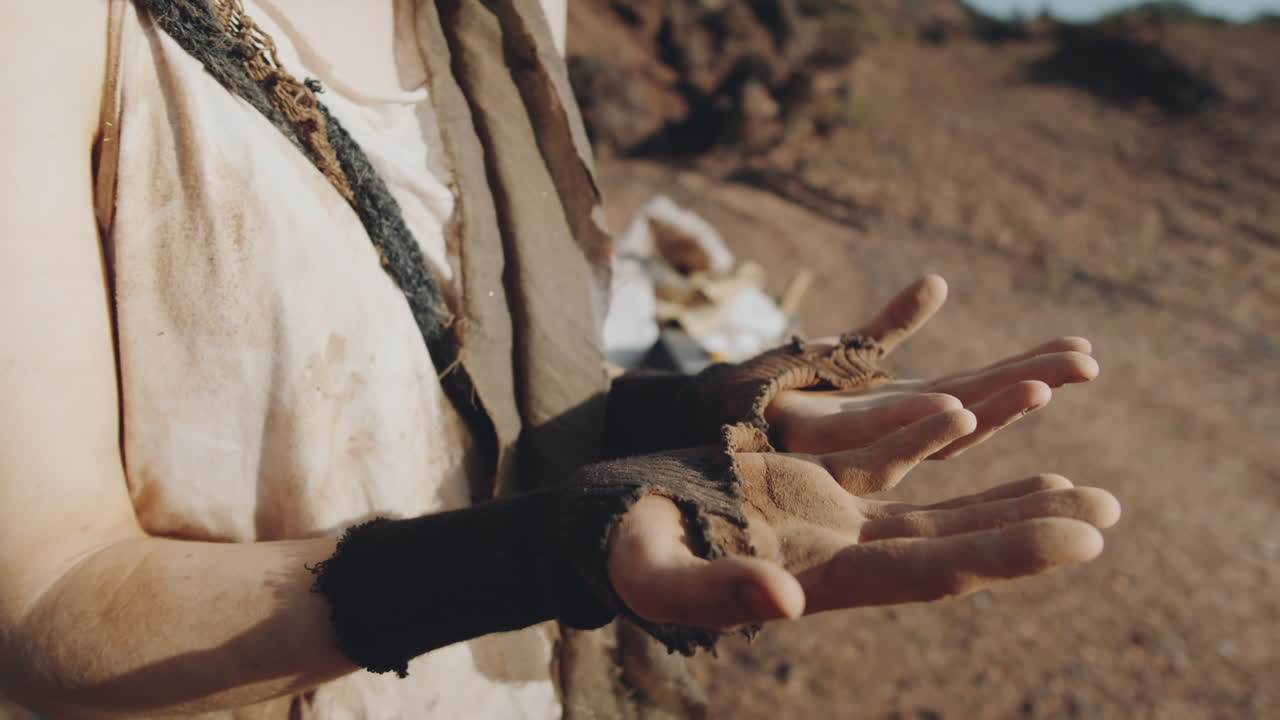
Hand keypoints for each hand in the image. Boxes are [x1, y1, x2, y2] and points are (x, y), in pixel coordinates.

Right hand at [609, 441, 1118, 630]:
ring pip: (937, 505)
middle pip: (952, 544)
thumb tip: (782, 603)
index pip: (927, 569)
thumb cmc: (620, 549)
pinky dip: (944, 437)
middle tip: (1109, 517)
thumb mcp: (650, 571)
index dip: (1005, 551)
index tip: (1083, 535)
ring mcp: (833, 516)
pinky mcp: (817, 481)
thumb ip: (711, 593)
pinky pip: (898, 457)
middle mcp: (840, 552)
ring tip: (1081, 491)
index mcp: (816, 577)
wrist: (606, 520)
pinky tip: (982, 419)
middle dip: (1029, 530)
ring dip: (1007, 497)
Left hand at [765, 274, 1098, 458]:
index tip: (1086, 350)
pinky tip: (954, 408)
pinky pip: (871, 443)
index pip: (980, 390)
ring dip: (988, 409)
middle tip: (1089, 364)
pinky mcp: (815, 446)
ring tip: (1040, 386)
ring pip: (933, 432)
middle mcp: (891, 433)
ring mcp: (856, 443)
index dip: (1031, 371)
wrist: (714, 415)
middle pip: (973, 410)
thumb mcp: (844, 353)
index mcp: (904, 412)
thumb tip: (939, 280)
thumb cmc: (782, 390)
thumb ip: (890, 325)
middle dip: (1029, 385)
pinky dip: (914, 427)